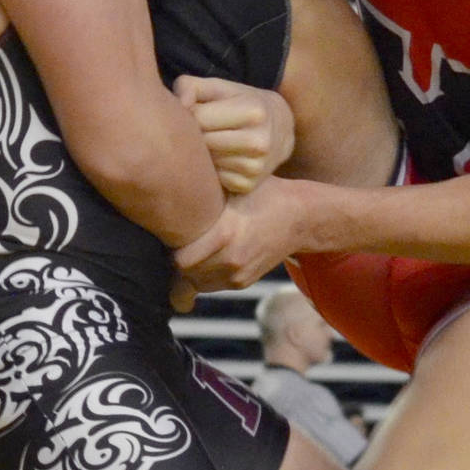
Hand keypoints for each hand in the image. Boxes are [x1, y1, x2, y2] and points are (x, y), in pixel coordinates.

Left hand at [175, 75, 294, 195]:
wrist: (280, 130)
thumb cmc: (242, 104)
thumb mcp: (221, 88)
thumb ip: (191, 87)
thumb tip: (179, 105)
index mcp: (254, 112)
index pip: (199, 118)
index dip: (190, 113)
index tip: (197, 111)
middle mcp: (258, 142)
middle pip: (202, 142)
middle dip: (196, 134)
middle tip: (205, 128)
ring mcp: (255, 167)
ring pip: (206, 162)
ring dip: (204, 153)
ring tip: (215, 141)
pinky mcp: (247, 185)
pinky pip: (213, 179)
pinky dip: (213, 169)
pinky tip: (223, 158)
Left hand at [175, 177, 309, 293]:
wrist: (301, 218)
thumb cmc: (264, 194)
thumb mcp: (233, 185)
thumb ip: (201, 192)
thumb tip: (168, 184)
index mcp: (226, 234)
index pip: (180, 258)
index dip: (171, 246)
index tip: (170, 231)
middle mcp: (232, 260)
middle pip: (185, 272)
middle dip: (176, 258)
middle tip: (176, 238)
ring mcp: (238, 275)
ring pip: (195, 283)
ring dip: (188, 269)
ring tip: (192, 246)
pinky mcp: (242, 282)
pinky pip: (210, 284)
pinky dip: (203, 272)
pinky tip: (207, 253)